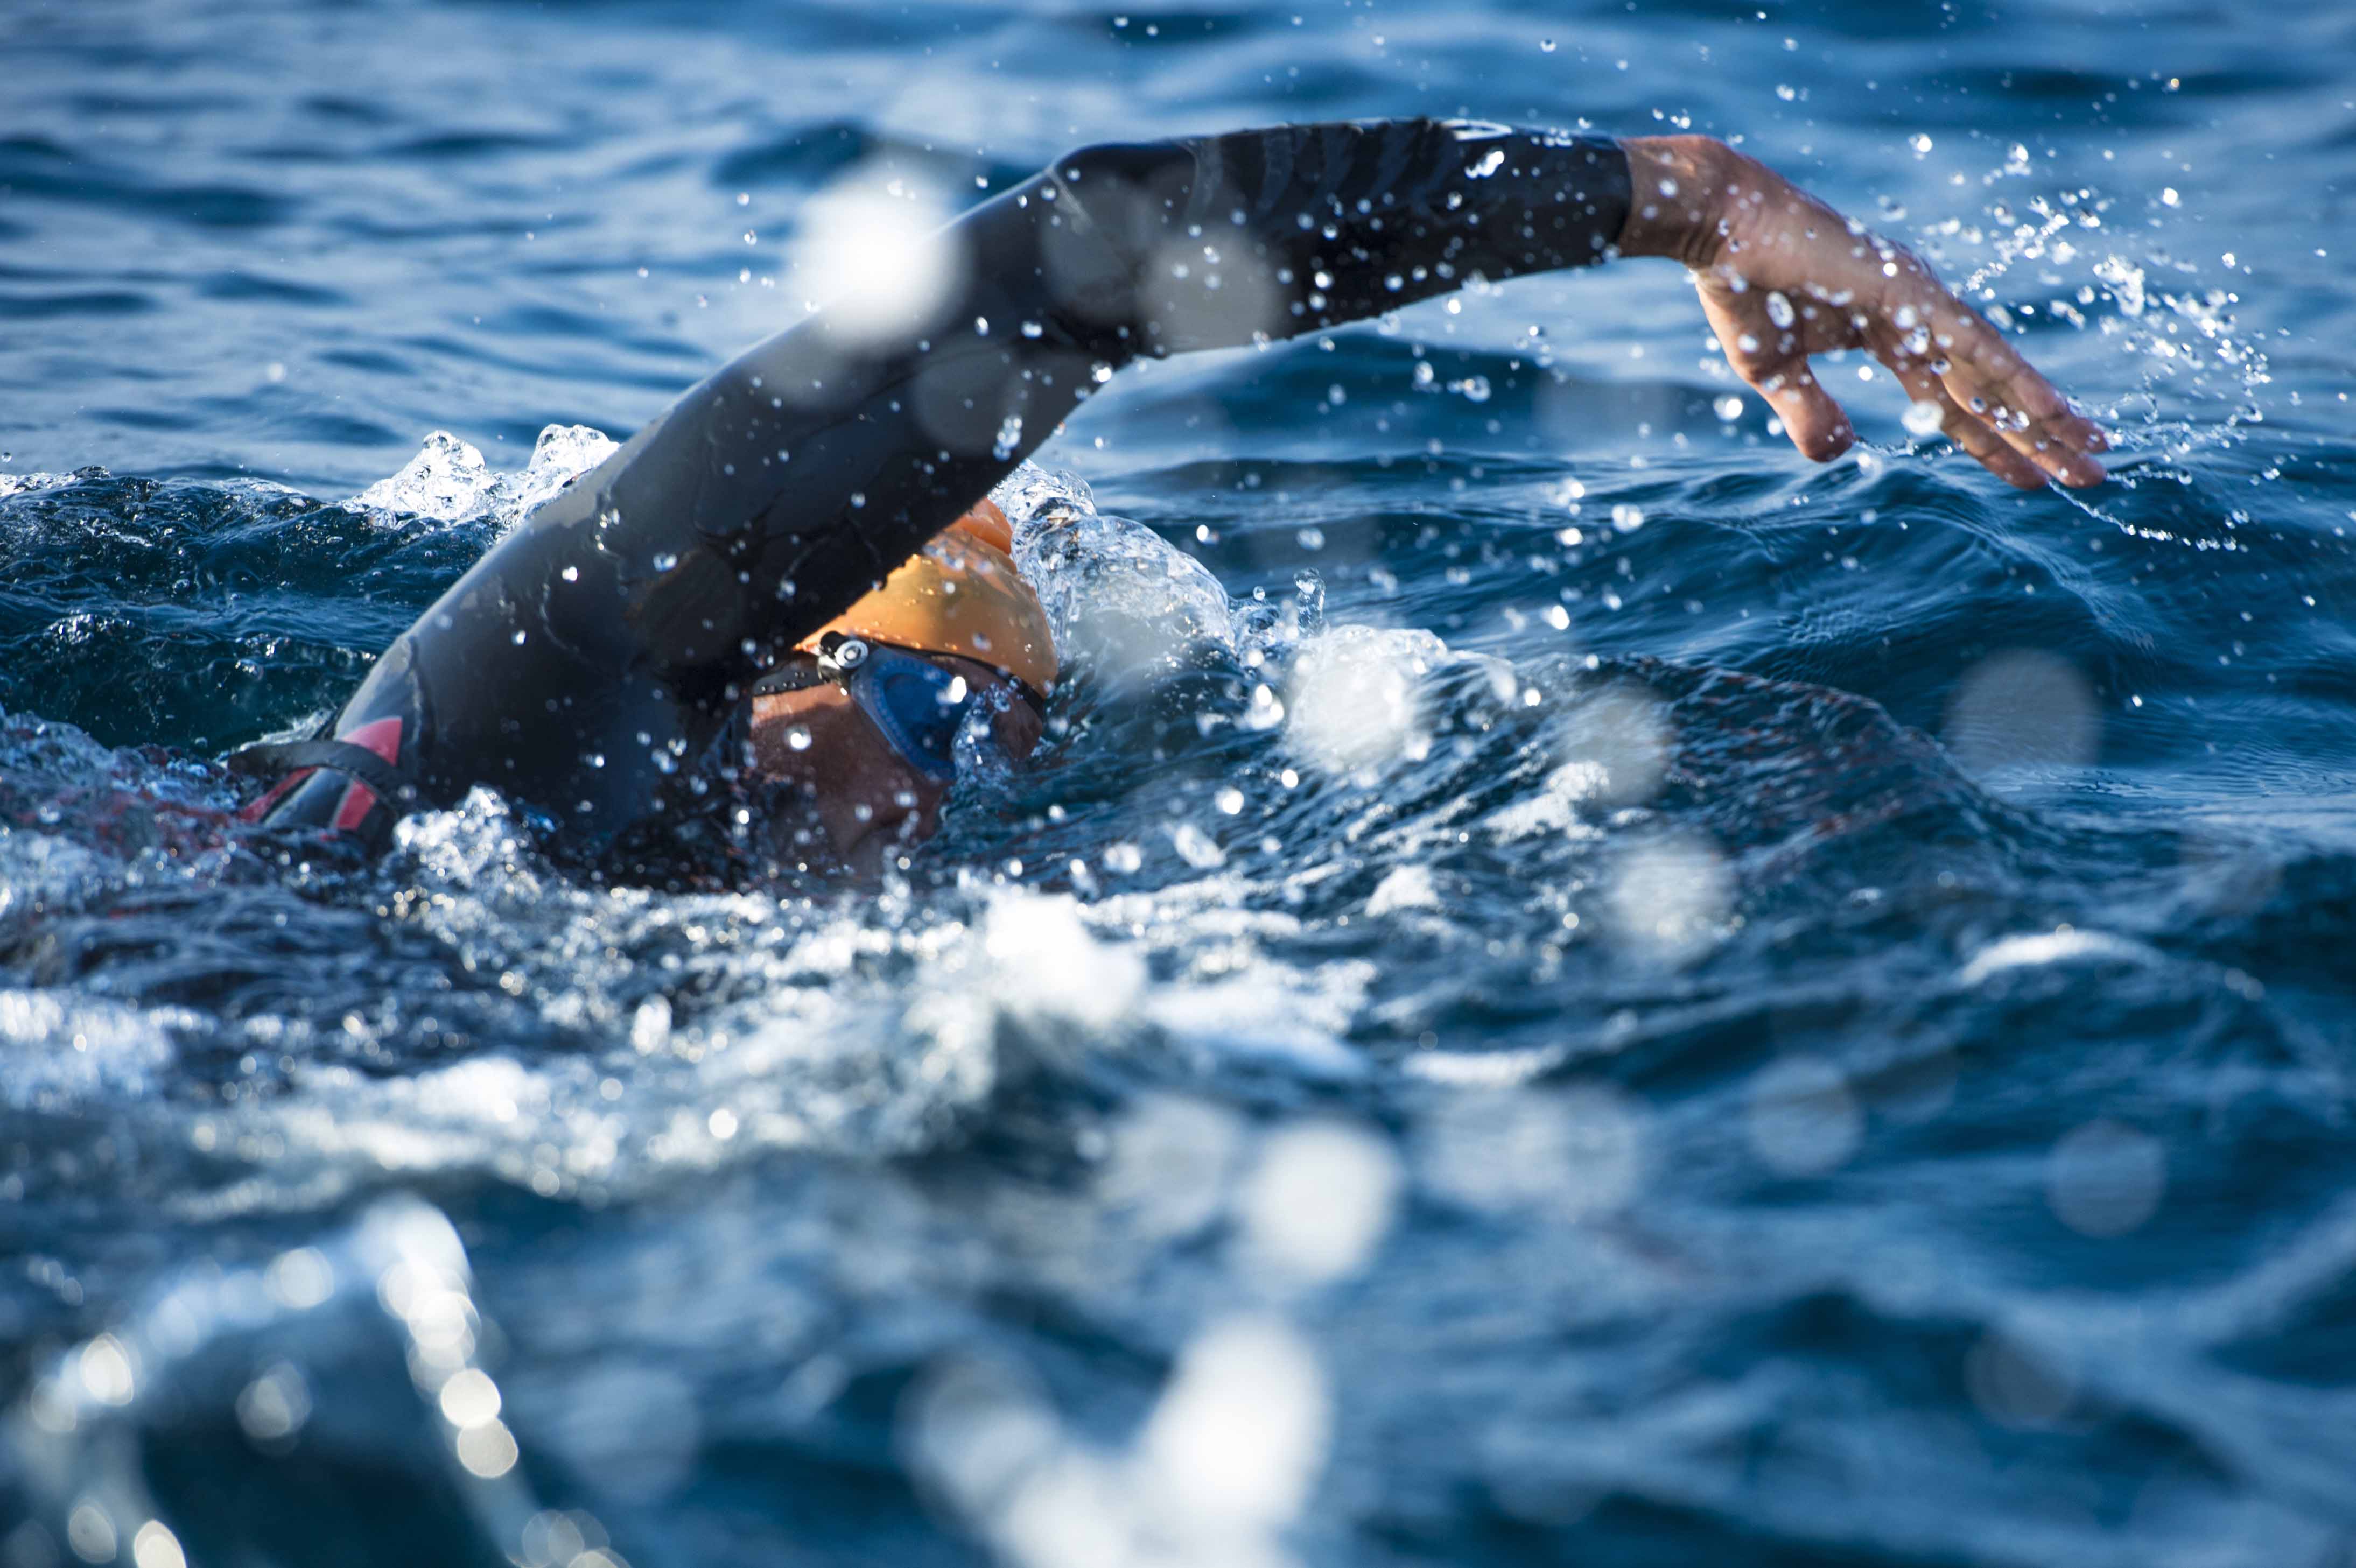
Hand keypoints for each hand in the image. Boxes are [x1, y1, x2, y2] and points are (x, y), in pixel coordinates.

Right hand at [1617, 136, 2106, 488]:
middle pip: (1990, 390)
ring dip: (2048, 416)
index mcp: (1888, 332)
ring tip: (2095, 455)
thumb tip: (1842, 453)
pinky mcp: (1911, 295)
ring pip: (1996, 373)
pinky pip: (1974, 349)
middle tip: (2092, 475)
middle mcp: (1919, 316)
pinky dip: (2016, 381)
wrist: (1721, 226)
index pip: (1953, 399)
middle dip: (2040, 435)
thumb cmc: (1742, 290)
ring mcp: (1920, 303)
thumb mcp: (1773, 373)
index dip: (1991, 440)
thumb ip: (1809, 414)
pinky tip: (2053, 413)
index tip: (2031, 474)